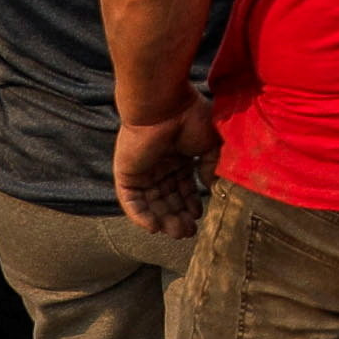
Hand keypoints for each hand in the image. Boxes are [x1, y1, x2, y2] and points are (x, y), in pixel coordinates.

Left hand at [115, 101, 219, 237]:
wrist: (163, 105)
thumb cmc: (191, 117)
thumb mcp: (212, 144)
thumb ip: (211, 167)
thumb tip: (210, 188)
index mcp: (178, 156)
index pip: (183, 186)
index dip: (190, 202)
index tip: (199, 217)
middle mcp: (159, 165)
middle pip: (167, 198)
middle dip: (177, 216)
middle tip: (187, 233)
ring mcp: (141, 170)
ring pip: (151, 203)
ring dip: (163, 219)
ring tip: (177, 234)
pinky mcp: (126, 174)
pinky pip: (131, 201)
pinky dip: (140, 216)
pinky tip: (154, 228)